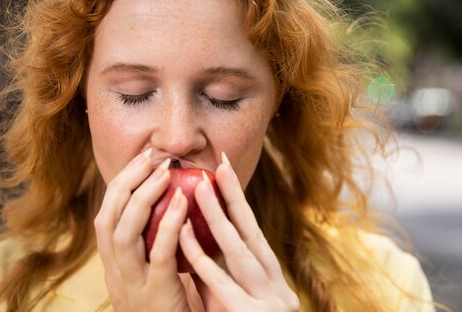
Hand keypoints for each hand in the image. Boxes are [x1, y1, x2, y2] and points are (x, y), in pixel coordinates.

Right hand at [94, 149, 191, 311]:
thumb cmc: (169, 306)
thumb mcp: (154, 272)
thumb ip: (155, 242)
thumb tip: (172, 201)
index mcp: (114, 263)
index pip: (108, 214)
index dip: (122, 183)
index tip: (142, 158)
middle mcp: (115, 270)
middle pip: (109, 217)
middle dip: (127, 181)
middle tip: (152, 156)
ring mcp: (132, 283)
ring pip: (124, 232)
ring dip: (144, 197)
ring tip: (165, 172)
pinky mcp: (155, 293)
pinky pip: (159, 254)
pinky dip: (169, 225)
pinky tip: (183, 202)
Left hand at [178, 153, 299, 311]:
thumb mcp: (232, 304)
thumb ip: (217, 277)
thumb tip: (193, 241)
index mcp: (274, 283)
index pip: (254, 235)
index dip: (239, 202)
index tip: (225, 170)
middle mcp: (277, 289)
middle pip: (251, 233)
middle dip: (234, 197)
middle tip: (220, 163)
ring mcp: (268, 302)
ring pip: (238, 251)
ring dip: (217, 216)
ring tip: (201, 186)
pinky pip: (220, 283)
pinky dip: (201, 257)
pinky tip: (184, 232)